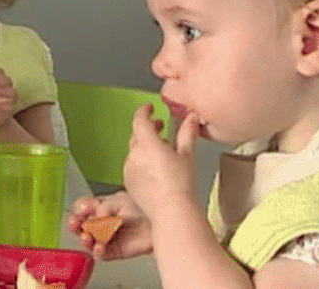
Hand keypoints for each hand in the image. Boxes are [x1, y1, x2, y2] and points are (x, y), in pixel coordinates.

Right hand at [67, 190, 151, 259]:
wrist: (157, 222)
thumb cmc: (141, 208)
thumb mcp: (120, 201)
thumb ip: (106, 207)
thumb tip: (96, 215)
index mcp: (99, 207)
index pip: (82, 208)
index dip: (79, 210)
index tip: (79, 211)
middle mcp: (99, 223)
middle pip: (80, 225)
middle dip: (74, 225)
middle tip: (75, 225)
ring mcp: (105, 237)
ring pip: (88, 241)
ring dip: (84, 240)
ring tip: (87, 238)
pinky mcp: (113, 251)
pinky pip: (101, 254)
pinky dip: (98, 252)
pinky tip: (99, 248)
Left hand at [121, 103, 199, 224]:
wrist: (170, 211)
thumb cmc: (181, 185)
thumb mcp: (187, 155)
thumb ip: (188, 133)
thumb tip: (191, 118)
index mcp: (148, 143)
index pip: (140, 119)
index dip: (144, 111)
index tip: (149, 108)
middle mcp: (134, 154)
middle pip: (137, 134)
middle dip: (147, 130)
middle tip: (160, 129)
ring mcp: (128, 168)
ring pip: (134, 151)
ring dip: (144, 148)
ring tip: (162, 154)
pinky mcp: (127, 181)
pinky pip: (132, 166)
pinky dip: (140, 163)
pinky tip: (154, 171)